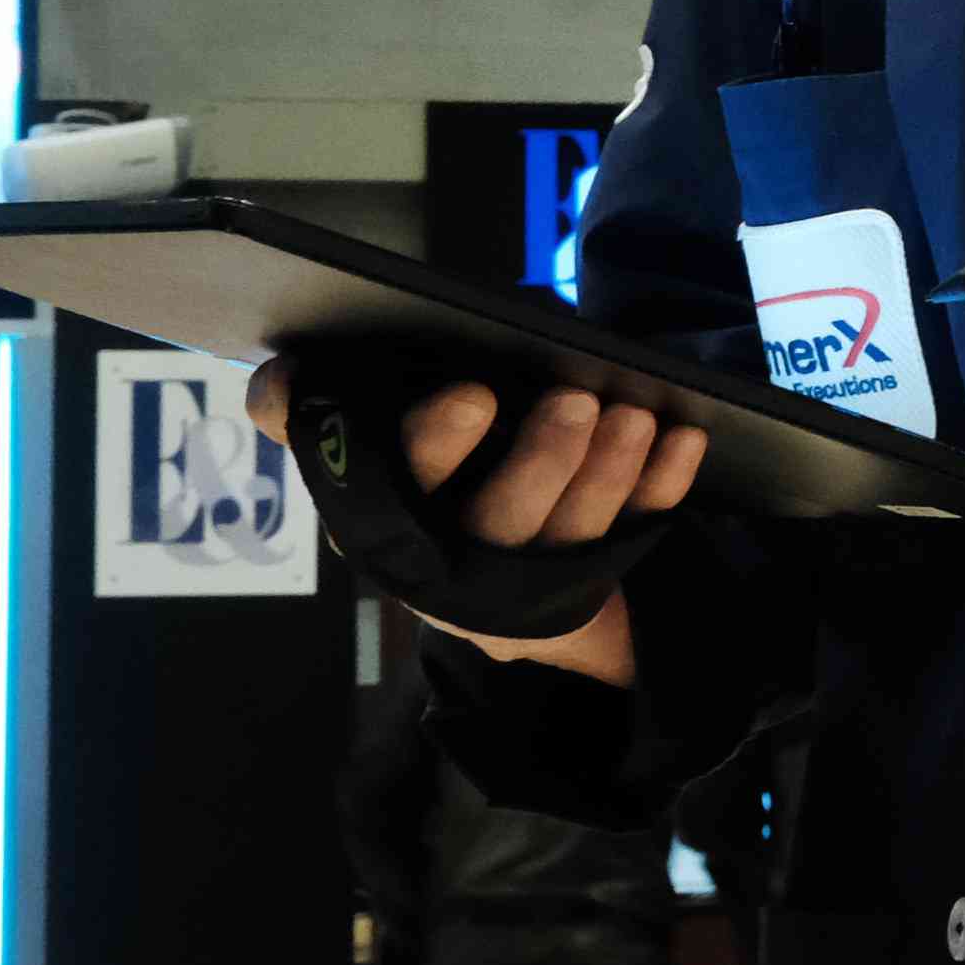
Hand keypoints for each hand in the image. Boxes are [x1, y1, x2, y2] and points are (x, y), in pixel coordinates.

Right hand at [249, 358, 697, 682]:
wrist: (484, 570)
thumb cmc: (419, 469)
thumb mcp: (358, 438)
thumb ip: (308, 409)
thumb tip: (279, 381)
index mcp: (385, 518)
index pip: (400, 482)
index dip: (435, 442)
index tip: (472, 394)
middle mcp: (450, 560)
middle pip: (497, 520)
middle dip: (540, 460)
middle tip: (577, 399)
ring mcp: (524, 579)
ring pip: (570, 534)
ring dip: (608, 472)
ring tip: (634, 413)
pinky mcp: (587, 583)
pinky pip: (633, 533)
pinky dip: (661, 486)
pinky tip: (685, 438)